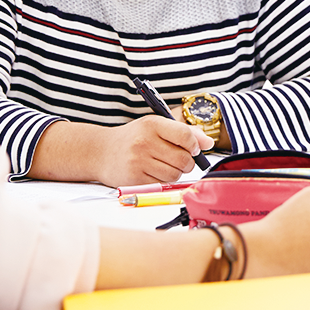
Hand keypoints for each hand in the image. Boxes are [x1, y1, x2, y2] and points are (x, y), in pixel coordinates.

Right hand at [90, 115, 211, 186]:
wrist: (100, 152)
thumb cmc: (134, 138)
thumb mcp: (155, 127)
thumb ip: (184, 132)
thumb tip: (209, 142)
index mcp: (152, 124)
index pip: (185, 136)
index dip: (195, 145)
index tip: (194, 149)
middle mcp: (145, 142)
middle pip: (183, 159)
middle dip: (188, 163)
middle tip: (182, 161)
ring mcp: (138, 161)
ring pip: (175, 174)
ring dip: (176, 173)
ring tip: (166, 166)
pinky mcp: (134, 179)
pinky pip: (162, 184)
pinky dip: (164, 181)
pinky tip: (154, 173)